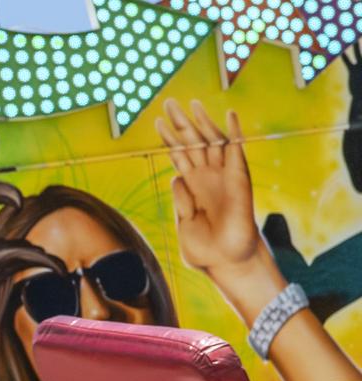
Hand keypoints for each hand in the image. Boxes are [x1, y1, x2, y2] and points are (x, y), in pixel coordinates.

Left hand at [156, 100, 285, 320]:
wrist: (227, 261)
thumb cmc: (205, 249)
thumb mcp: (184, 225)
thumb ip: (181, 202)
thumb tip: (177, 177)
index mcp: (191, 187)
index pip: (178, 156)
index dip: (168, 139)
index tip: (157, 122)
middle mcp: (207, 177)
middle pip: (191, 143)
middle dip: (180, 122)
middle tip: (168, 102)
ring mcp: (223, 175)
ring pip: (211, 141)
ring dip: (202, 121)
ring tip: (190, 102)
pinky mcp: (239, 178)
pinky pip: (237, 150)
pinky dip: (234, 131)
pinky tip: (230, 113)